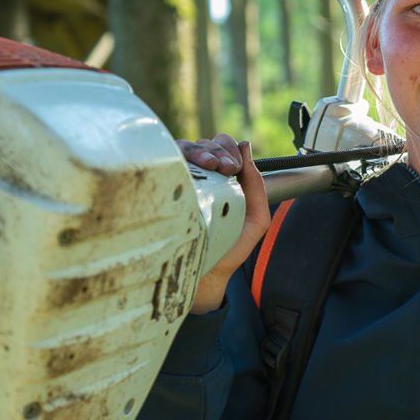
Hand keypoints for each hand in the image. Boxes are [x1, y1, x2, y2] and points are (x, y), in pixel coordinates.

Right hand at [179, 135, 270, 312]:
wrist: (203, 275)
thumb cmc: (227, 249)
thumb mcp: (255, 219)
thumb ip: (257, 186)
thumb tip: (246, 148)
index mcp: (220, 181)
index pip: (222, 148)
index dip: (229, 150)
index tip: (233, 168)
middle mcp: (198, 178)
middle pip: (206, 143)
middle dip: (219, 149)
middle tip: (226, 168)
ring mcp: (178, 181)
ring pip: (187, 146)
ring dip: (203, 150)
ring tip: (211, 166)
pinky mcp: (161, 185)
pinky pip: (167, 159)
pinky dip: (182, 154)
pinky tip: (194, 166)